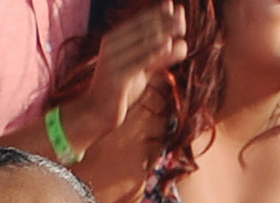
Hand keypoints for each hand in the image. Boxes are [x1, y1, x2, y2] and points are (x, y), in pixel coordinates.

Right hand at [86, 0, 185, 127]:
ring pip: (142, 44)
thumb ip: (160, 58)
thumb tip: (184, 43)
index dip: (161, 15)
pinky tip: (167, 46)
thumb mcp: (142, 72)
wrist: (95, 113)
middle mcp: (110, 46)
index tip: (180, 12)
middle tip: (183, 23)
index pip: (141, 22)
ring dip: (163, 35)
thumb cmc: (120, 90)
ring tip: (181, 30)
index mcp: (114, 39)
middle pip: (143, 30)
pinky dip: (154, 53)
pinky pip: (137, 62)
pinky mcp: (116, 79)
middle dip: (165, 24)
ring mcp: (112, 61)